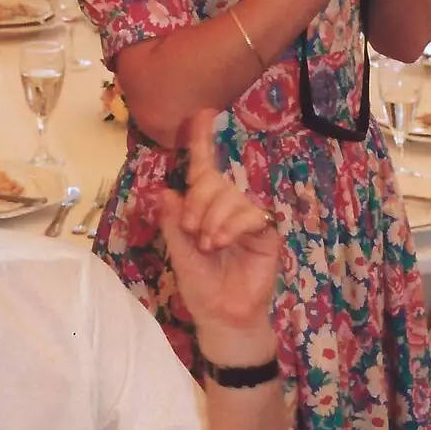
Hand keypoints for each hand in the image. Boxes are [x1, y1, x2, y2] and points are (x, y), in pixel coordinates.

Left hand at [158, 111, 279, 358]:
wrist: (222, 316)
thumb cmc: (200, 285)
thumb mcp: (179, 251)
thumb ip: (174, 221)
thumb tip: (165, 191)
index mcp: (204, 207)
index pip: (203, 168)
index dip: (203, 140)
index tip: (203, 113)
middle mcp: (226, 206)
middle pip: (212, 180)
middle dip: (197, 201)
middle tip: (191, 230)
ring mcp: (247, 217)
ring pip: (229, 196)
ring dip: (212, 219)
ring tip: (208, 245)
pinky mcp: (265, 231)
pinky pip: (249, 213)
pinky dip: (231, 226)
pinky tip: (222, 243)